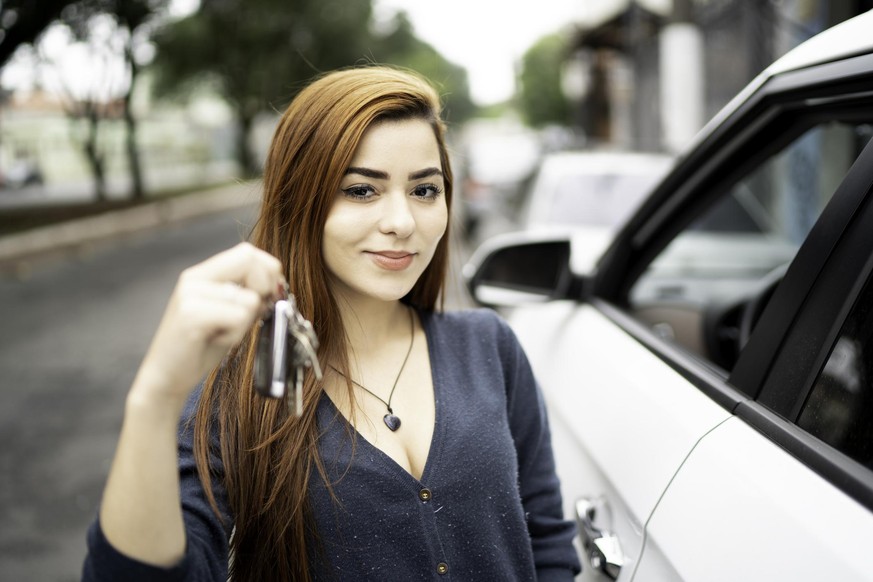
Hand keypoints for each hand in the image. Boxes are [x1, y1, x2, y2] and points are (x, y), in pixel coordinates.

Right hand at [131, 242, 285, 407]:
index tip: (268, 297)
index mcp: (204, 274)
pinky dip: (235, 335)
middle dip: (264, 289)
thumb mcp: (229, 314)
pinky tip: (216, 341)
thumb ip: (248, 295)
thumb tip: (278, 285)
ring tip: (223, 334)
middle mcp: (194, 278)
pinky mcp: (191, 315)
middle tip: (252, 314)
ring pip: (249, 298)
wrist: (166, 377)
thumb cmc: (201, 347)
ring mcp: (190, 294)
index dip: (268, 272)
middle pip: (250, 260)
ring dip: (246, 323)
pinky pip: (238, 317)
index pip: (248, 252)